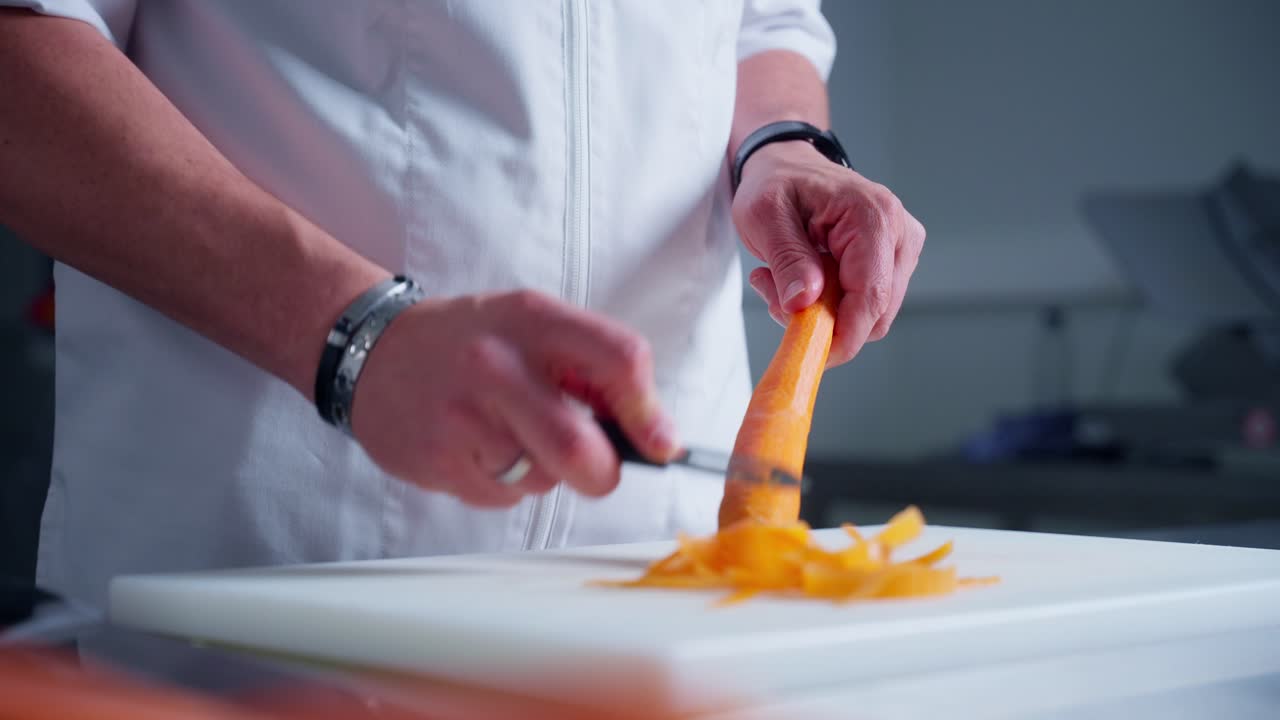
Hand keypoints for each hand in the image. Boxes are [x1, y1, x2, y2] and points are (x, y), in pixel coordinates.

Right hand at [350, 290, 677, 506]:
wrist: (371, 350)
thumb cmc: (469, 341)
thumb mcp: (531, 326)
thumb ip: (591, 368)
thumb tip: (654, 432)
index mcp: (535, 319)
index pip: (621, 360)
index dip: (650, 412)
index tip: (661, 442)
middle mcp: (498, 364)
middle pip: (581, 450)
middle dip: (602, 473)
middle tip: (598, 469)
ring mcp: (463, 416)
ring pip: (542, 479)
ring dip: (543, 473)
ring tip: (507, 436)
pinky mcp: (437, 459)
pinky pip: (502, 496)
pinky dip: (503, 484)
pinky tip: (475, 450)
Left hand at [733, 142, 925, 365]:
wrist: (787, 165)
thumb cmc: (777, 183)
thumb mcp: (765, 216)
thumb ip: (787, 259)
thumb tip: (804, 304)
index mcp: (874, 216)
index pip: (870, 297)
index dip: (842, 336)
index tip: (807, 352)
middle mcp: (900, 234)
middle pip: (875, 314)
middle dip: (824, 321)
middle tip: (775, 296)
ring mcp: (901, 250)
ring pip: (869, 316)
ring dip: (821, 313)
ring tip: (782, 281)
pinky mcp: (891, 263)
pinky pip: (864, 306)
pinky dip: (829, 306)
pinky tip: (802, 279)